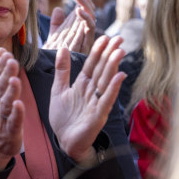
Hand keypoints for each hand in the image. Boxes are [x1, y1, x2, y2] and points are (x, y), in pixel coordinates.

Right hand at [0, 48, 23, 169]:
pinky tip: (19, 105)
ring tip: (15, 80)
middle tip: (11, 61)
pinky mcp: (10, 130)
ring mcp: (2, 117)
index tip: (5, 53)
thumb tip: (1, 51)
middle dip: (5, 74)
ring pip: (6, 103)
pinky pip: (13, 121)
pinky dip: (16, 113)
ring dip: (10, 91)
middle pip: (0, 87)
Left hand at [44, 0, 95, 53]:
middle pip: (90, 14)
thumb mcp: (53, 37)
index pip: (84, 11)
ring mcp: (87, 41)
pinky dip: (85, 19)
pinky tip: (77, 10)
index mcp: (79, 31)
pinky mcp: (87, 48)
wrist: (46, 73)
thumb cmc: (51, 57)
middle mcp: (85, 36)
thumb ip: (57, 24)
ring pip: (92, 20)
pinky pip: (90, 31)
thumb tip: (59, 9)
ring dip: (85, 5)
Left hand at [49, 36, 125, 163]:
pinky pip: (107, 99)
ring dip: (113, 66)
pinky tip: (119, 75)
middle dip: (110, 53)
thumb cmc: (63, 117)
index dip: (98, 51)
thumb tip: (63, 47)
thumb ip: (62, 70)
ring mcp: (97, 102)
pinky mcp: (99, 115)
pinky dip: (113, 87)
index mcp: (82, 84)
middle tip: (119, 38)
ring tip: (119, 51)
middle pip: (102, 69)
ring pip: (106, 80)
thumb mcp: (58, 89)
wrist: (64, 141)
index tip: (105, 37)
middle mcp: (92, 91)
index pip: (91, 64)